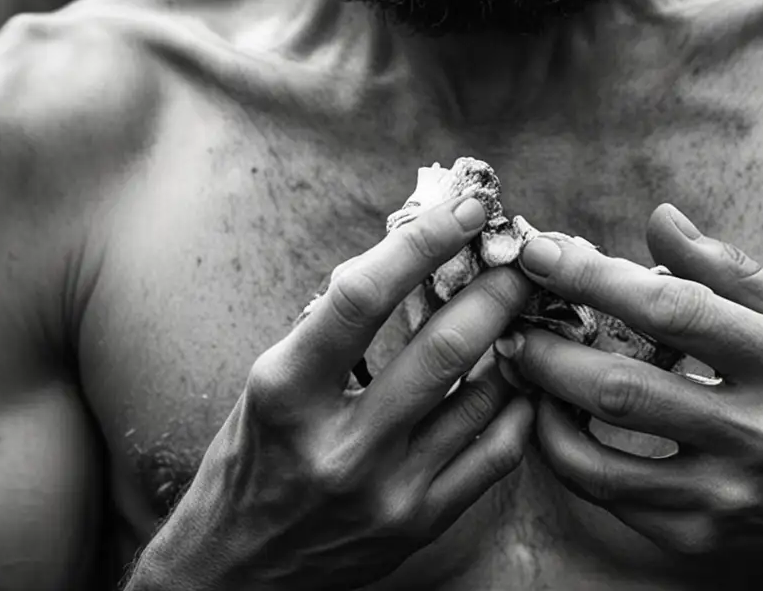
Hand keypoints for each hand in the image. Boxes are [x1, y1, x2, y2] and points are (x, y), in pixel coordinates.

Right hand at [129, 194, 534, 590]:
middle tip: (522, 259)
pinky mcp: (418, 525)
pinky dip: (516, 407)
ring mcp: (384, 490)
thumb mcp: (273, 378)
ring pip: (480, 400)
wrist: (234, 573)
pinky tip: (521, 378)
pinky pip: (494, 455)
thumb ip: (336, 322)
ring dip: (515, 345)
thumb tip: (407, 248)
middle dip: (494, 293)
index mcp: (287, 391)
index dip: (420, 244)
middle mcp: (338, 445)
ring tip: (528, 310)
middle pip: (441, 350)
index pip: (361, 298)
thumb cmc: (255, 457)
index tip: (463, 209)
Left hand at [497, 205, 762, 588]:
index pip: (672, 310)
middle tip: (508, 309)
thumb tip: (659, 220)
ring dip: (542, 396)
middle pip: (622, 383)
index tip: (542, 250)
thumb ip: (730, 271)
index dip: (596, 276)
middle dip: (549, 342)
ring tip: (516, 355)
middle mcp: (758, 431)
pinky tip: (547, 415)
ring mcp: (725, 495)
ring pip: (603, 445)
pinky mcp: (697, 540)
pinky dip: (563, 451)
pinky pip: (607, 494)